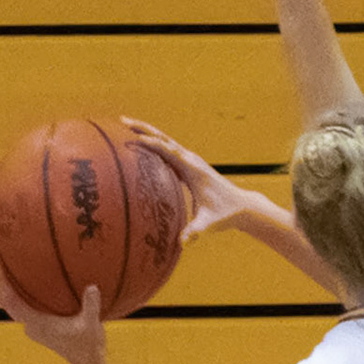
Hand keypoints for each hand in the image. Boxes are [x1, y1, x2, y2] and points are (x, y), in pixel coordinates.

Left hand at [0, 259, 108, 363]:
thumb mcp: (92, 325)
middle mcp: (29, 325)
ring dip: (2, 288)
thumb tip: (92, 286)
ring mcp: (31, 327)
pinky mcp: (36, 327)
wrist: (88, 363)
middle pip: (3, 301)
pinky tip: (19, 282)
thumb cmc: (89, 345)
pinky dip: (14, 294)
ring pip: (9, 305)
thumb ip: (91, 306)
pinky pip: (19, 307)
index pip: (11, 300)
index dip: (0, 282)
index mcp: (36, 323)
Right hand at [122, 117, 253, 244]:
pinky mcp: (187, 165)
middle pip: (164, 139)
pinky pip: (166, 150)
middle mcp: (191, 160)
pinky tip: (139, 142)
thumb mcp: (209, 223)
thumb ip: (195, 231)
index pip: (171, 152)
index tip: (136, 139)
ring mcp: (189, 161)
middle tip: (122, 120)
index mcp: (194, 170)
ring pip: (165, 141)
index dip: (154, 145)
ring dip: (146, 131)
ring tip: (124, 124)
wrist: (241, 205)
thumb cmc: (225, 213)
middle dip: (144, 129)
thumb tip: (183, 243)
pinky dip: (152, 143)